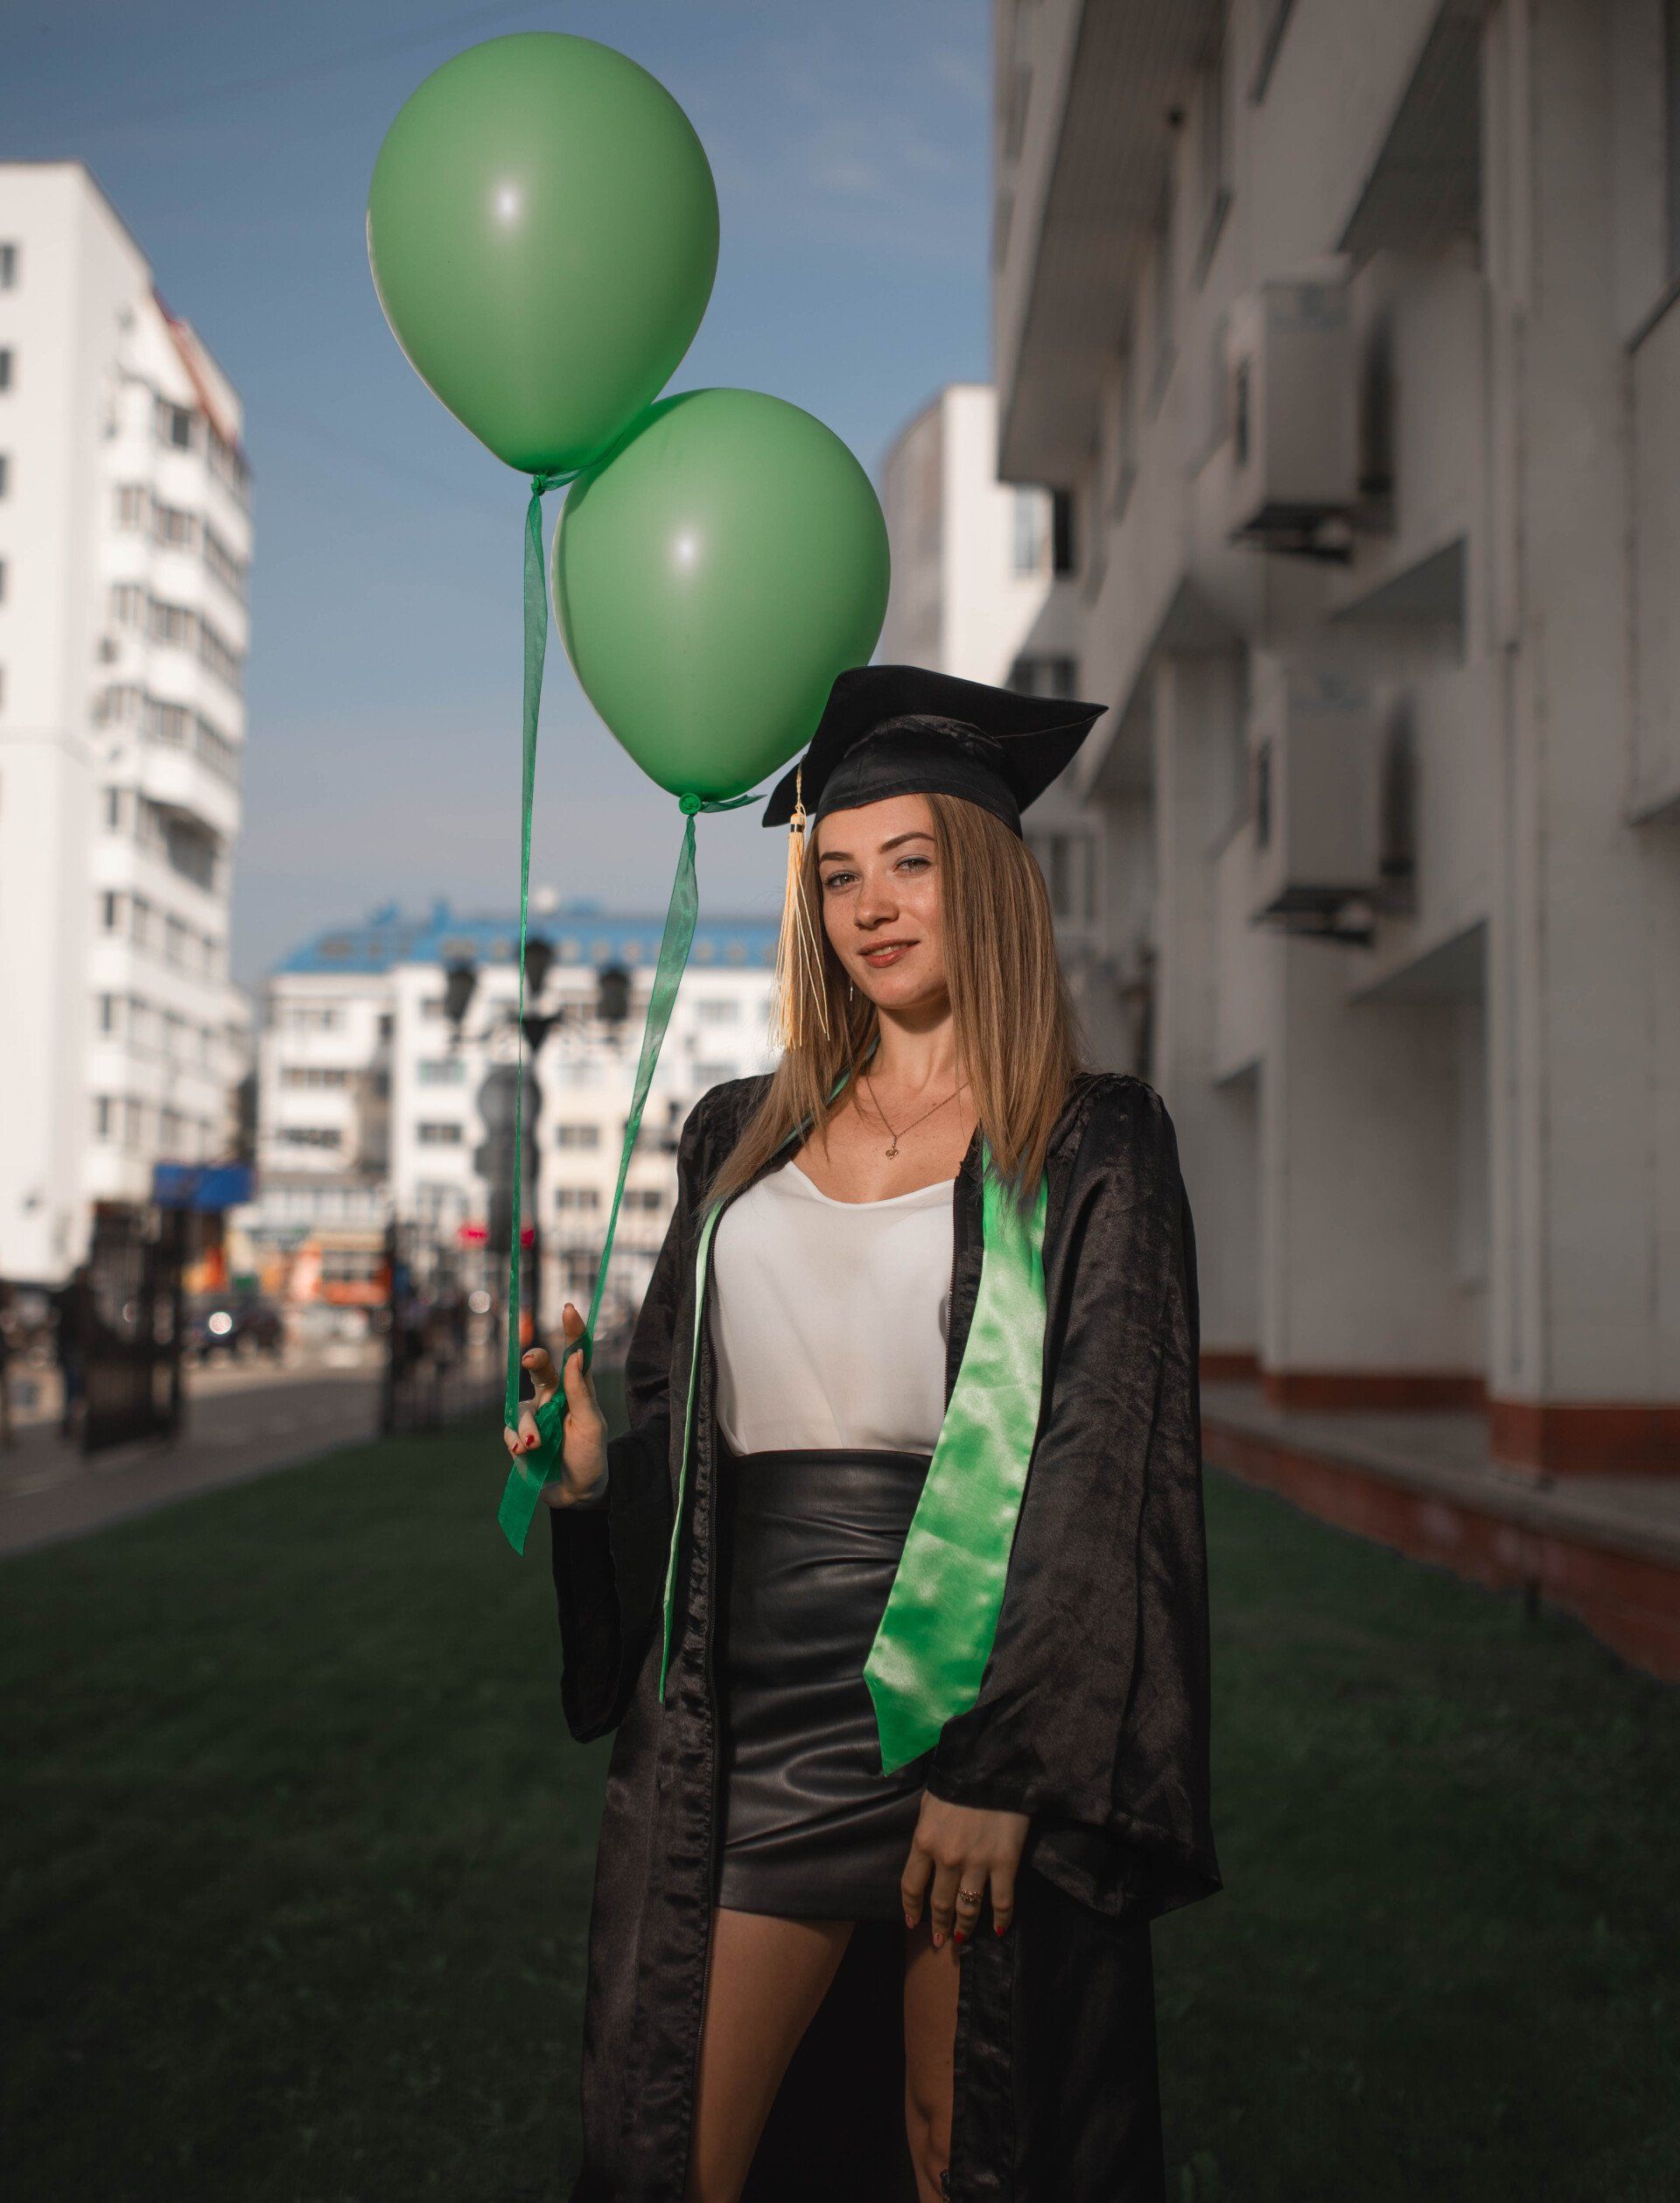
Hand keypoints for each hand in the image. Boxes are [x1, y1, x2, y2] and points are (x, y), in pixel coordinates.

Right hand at [500, 1302, 608, 1504]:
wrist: (578, 1494)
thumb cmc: (590, 1455)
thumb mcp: (591, 1425)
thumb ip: (580, 1392)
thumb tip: (576, 1355)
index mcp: (578, 1391)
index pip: (575, 1355)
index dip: (572, 1331)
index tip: (569, 1308)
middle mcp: (555, 1398)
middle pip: (540, 1369)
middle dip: (535, 1359)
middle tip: (530, 1358)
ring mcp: (535, 1417)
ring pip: (523, 1406)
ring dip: (527, 1425)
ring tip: (535, 1445)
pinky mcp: (520, 1437)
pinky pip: (510, 1430)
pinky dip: (516, 1439)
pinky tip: (525, 1452)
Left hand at [900, 1793, 1028, 1946]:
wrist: (992, 1765)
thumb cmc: (958, 1779)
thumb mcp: (929, 1803)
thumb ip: (926, 1832)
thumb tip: (925, 1853)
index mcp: (924, 1841)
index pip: (911, 1886)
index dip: (911, 1909)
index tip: (912, 1922)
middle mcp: (947, 1859)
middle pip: (940, 1903)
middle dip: (939, 1925)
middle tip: (940, 1940)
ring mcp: (977, 1864)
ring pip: (968, 1908)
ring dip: (964, 1927)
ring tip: (962, 1939)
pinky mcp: (1005, 1864)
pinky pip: (1002, 1902)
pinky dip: (1001, 1920)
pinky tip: (998, 1929)